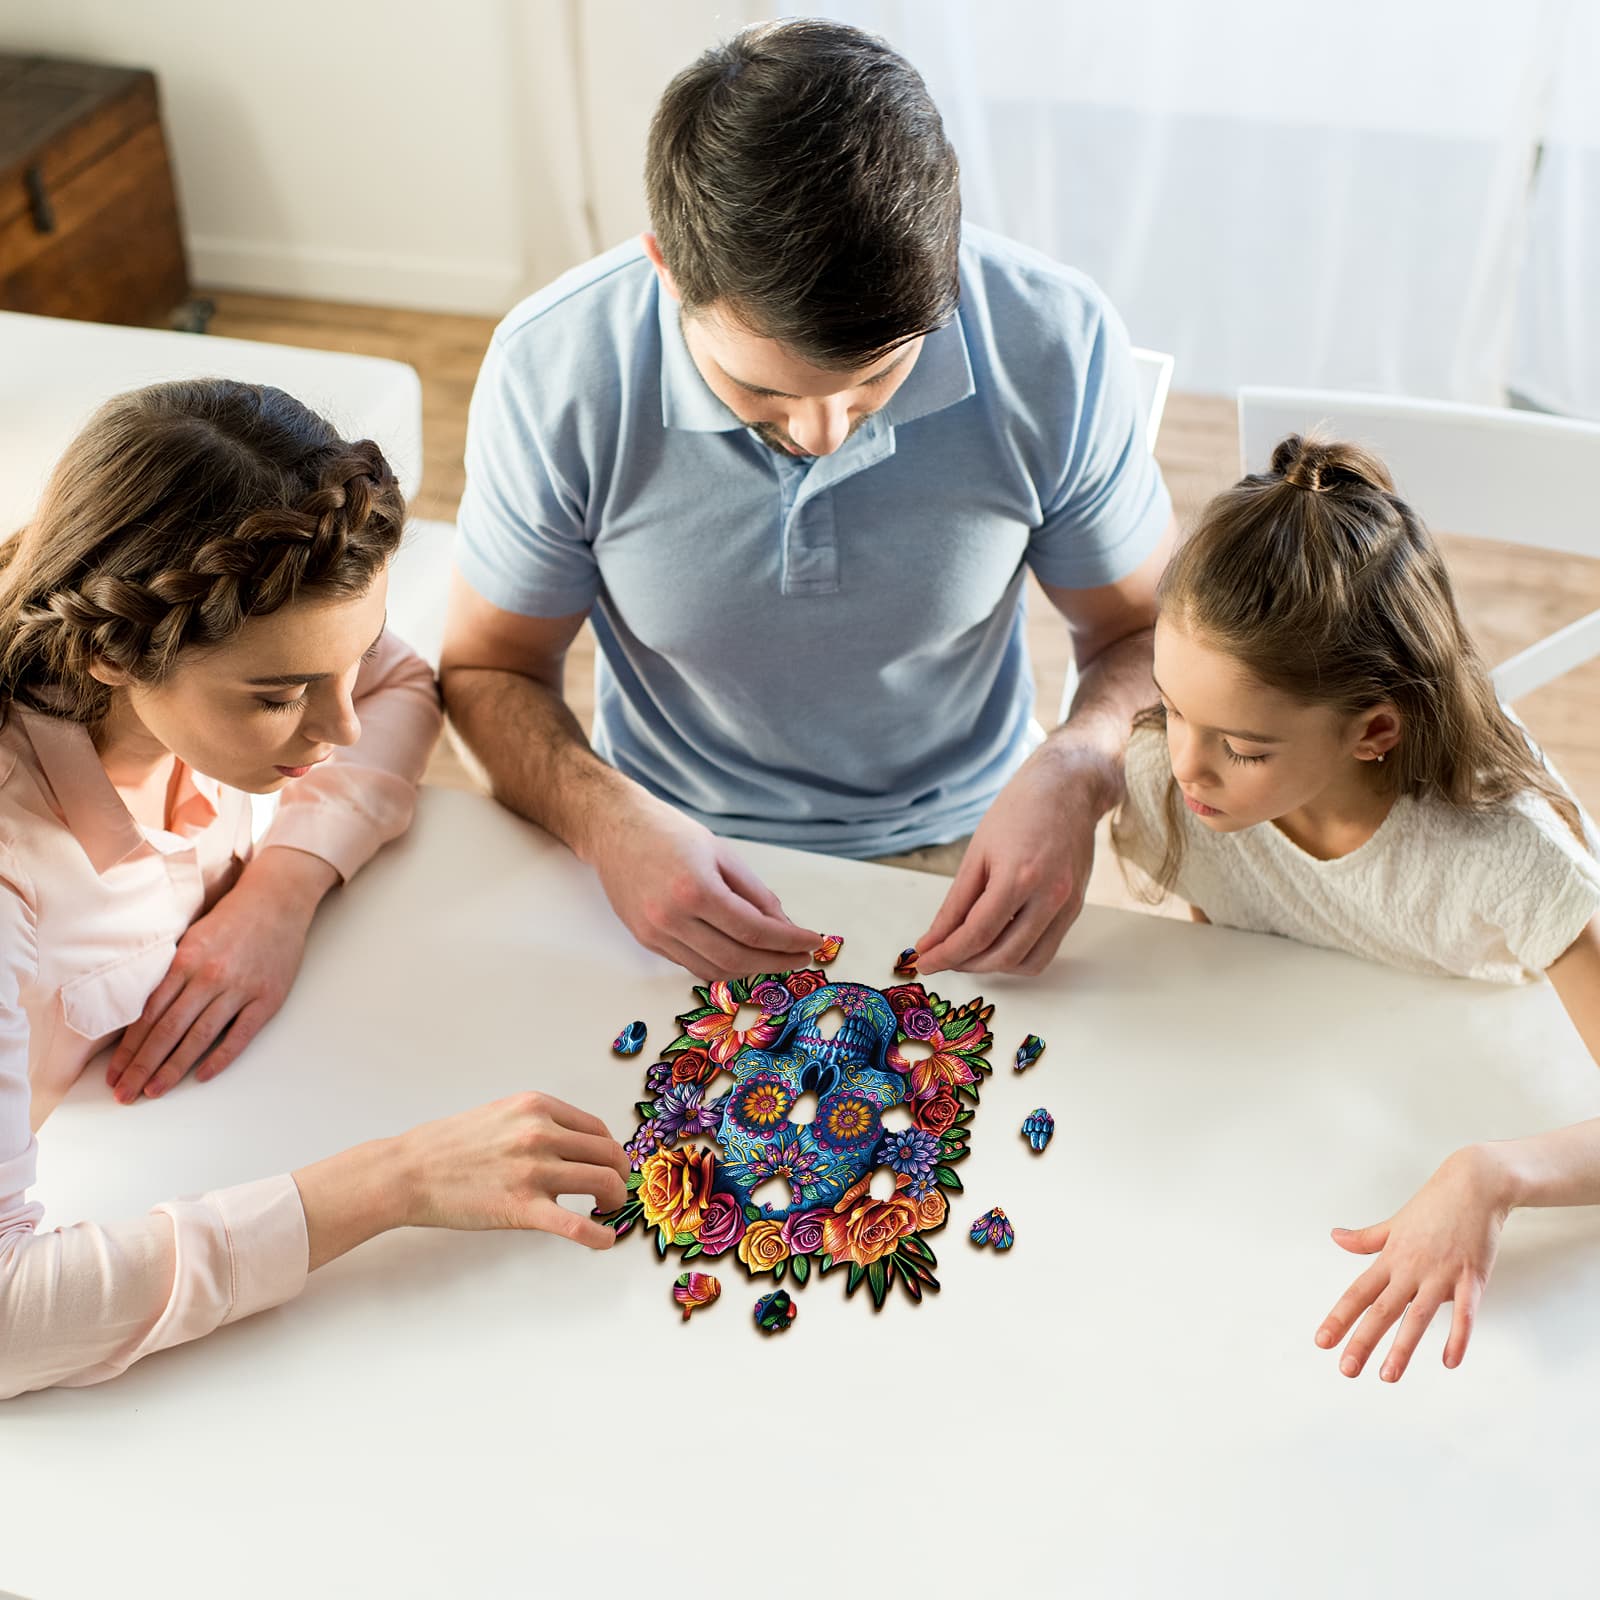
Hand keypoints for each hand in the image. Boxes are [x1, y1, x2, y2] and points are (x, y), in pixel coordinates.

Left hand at [107, 847, 337, 1102]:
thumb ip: (171, 973)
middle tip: (125, 1094)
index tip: (114, 1073)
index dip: (129, 1048)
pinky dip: (220, 1057)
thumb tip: (142, 1014)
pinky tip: (201, 1076)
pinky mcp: (267, 998)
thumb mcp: (191, 938)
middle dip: (142, 1066)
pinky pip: (240, 1035)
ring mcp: (239, 989)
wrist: (277, 901)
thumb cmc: (231, 919)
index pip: (149, 1015)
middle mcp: (209, 977)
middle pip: (167, 1031)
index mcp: (185, 961)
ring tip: (153, 1092)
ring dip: (173, 1068)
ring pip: (198, 1037)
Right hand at [296, 1091, 632, 1268]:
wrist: (408, 1171)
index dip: (610, 1151)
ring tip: (606, 1211)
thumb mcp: (501, 1115)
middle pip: (608, 1154)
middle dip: (619, 1175)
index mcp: (537, 1107)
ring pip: (603, 1182)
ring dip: (613, 1199)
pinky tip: (605, 1241)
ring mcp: (533, 1170)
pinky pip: (577, 1225)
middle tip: (614, 1191)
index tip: (609, 1165)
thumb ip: (538, 1123)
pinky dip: (600, 1236)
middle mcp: (541, 1133)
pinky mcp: (523, 1208)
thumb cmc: (448, 1146)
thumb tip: (573, 1144)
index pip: (597, 1129)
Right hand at [584, 789, 819, 979]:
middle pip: (737, 958)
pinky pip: (692, 965)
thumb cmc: (669, 833)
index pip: (754, 930)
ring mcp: (655, 933)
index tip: (813, 943)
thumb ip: (755, 893)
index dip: (789, 941)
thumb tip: (784, 925)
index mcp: (695, 889)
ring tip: (776, 959)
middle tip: (800, 957)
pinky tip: (742, 956)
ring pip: (714, 970)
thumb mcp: (722, 853)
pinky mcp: (646, 940)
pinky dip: (722, 966)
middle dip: (777, 962)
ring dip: (751, 970)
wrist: (614, 830)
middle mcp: (672, 918)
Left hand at [914, 740, 1109, 975]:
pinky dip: (1018, 956)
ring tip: (968, 953)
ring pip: (1028, 962)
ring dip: (993, 966)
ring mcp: (1067, 905)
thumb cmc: (1019, 811)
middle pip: (1002, 955)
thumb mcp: (977, 853)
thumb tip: (934, 940)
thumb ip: (955, 904)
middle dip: (966, 964)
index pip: (977, 934)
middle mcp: (1049, 896)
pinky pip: (1046, 950)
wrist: (1068, 788)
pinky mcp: (1075, 909)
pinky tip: (997, 943)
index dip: (946, 954)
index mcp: (1018, 877)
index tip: (925, 962)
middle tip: (942, 957)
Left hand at [1315, 1145, 1510, 1381]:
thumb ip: (1366, 1238)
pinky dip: (1458, 1336)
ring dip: (1402, 1347)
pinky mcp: (1473, 1277)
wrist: (1475, 1184)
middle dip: (1362, 1341)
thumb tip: (1335, 1237)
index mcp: (1390, 1258)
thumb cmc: (1434, 1205)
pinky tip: (1449, 1361)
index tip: (1322, 1341)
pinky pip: (1465, 1312)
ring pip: (1417, 1316)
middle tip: (1346, 1370)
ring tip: (1388, 1375)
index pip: (1358, 1293)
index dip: (1338, 1318)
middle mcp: (1411, 1268)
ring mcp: (1441, 1273)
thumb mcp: (1394, 1223)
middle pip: (1381, 1310)